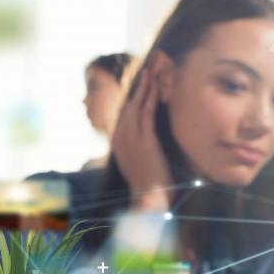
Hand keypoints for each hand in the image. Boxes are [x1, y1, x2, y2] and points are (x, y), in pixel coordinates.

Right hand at [111, 68, 172, 210]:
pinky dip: (150, 97)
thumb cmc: (149, 186)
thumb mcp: (138, 166)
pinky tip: (155, 87)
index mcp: (118, 144)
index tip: (139, 88)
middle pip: (128, 107)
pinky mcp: (144, 140)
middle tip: (146, 73)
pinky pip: (146, 112)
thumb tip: (143, 146)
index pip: (123, 115)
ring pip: (136, 106)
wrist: (149, 199)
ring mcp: (131, 138)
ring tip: (151, 74)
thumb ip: (137, 152)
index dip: (131, 100)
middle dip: (137, 89)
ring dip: (144, 88)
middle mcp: (121, 138)